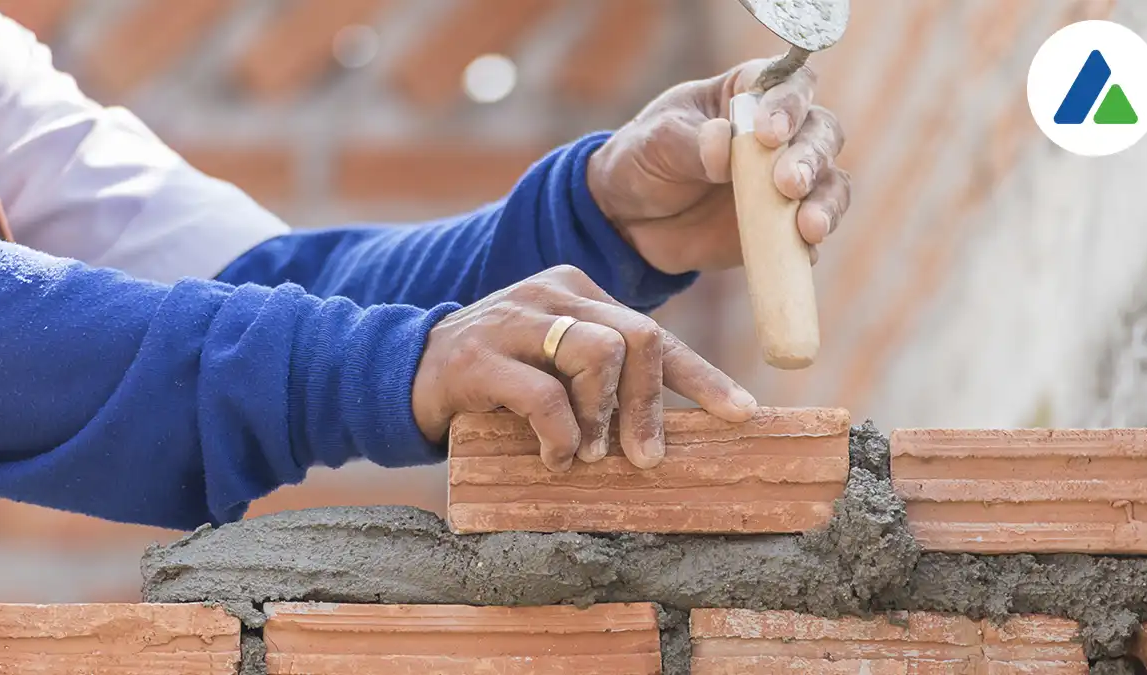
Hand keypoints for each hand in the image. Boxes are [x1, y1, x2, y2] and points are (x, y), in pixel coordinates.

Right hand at [411, 265, 757, 470]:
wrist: (404, 374)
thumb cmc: (495, 381)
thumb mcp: (555, 370)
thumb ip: (601, 383)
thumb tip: (660, 437)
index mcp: (578, 292)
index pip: (654, 332)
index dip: (702, 377)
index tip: (742, 414)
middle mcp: (552, 294)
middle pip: (638, 337)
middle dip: (650, 405)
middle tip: (644, 457)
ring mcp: (514, 318)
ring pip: (598, 356)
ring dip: (602, 418)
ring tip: (586, 454)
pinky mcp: (479, 356)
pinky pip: (544, 396)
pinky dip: (560, 435)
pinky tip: (552, 455)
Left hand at [587, 59, 850, 273]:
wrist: (630, 221)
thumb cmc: (644, 161)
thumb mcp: (655, 142)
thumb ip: (690, 142)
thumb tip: (723, 146)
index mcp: (749, 95)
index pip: (789, 85)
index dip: (788, 104)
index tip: (767, 134)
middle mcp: (781, 133)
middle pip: (821, 133)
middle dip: (809, 158)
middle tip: (787, 183)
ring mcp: (786, 181)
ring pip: (829, 182)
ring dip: (825, 202)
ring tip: (808, 226)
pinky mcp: (785, 226)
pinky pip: (811, 233)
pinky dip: (812, 242)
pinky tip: (803, 252)